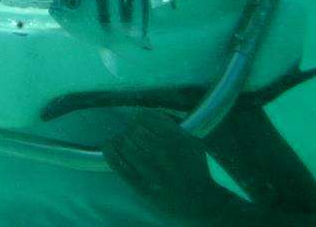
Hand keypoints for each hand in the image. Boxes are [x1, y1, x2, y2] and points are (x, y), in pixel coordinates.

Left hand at [103, 109, 228, 220]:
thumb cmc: (197, 168)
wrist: (207, 204)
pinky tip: (108, 145)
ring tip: (122, 140)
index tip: (139, 119)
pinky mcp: (145, 190)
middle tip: (133, 133)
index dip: (140, 117)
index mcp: (180, 139)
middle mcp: (166, 155)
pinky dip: (111, 153)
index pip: (147, 118)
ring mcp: (155, 174)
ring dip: (121, 140)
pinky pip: (121, 168)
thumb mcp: (194, 141)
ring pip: (127, 147)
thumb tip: (145, 111)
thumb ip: (172, 125)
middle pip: (134, 131)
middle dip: (131, 130)